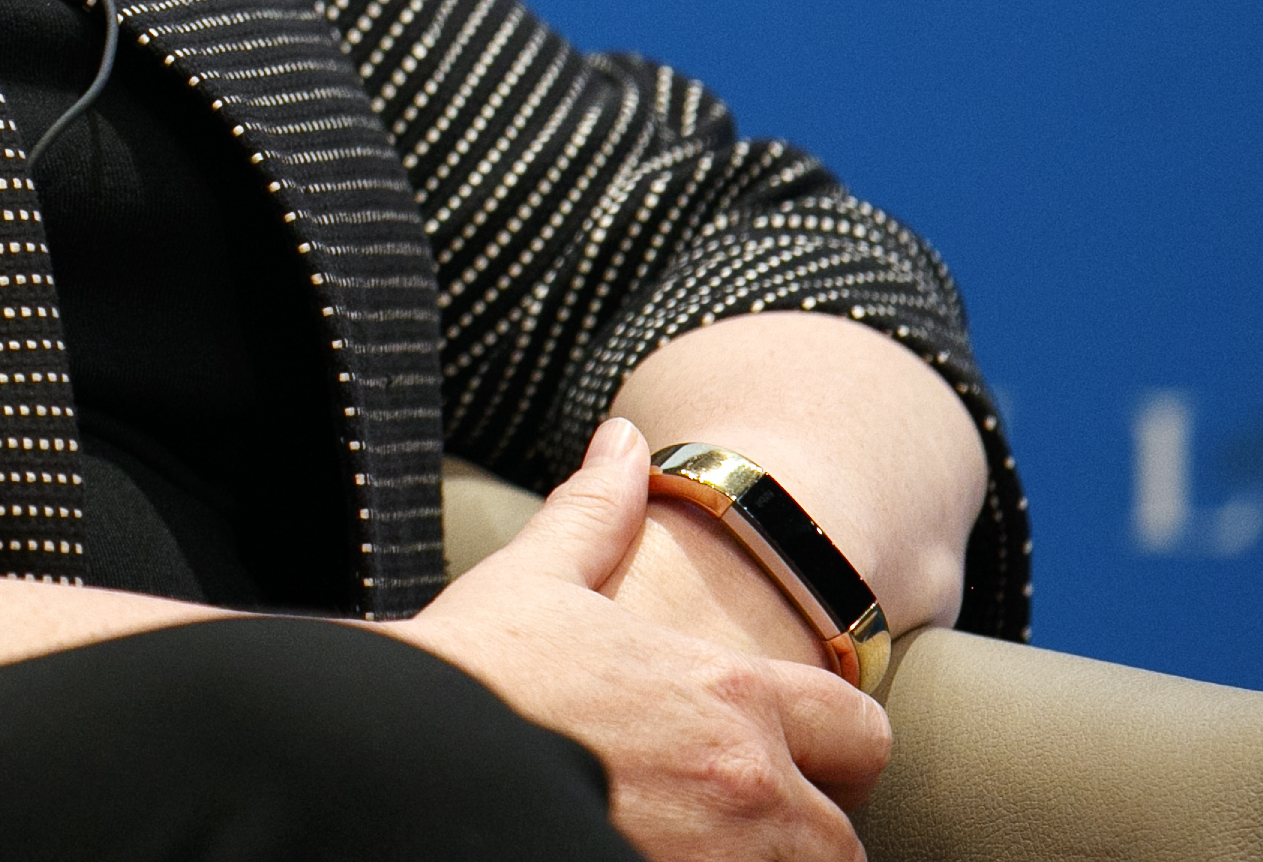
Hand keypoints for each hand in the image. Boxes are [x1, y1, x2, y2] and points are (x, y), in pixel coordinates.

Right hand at [395, 417, 890, 861]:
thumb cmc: (471, 675)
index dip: (833, 748)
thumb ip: (597, 514)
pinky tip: (655, 856)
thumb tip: (625, 441)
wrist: (403, 762)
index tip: (795, 757)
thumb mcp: (535, 581)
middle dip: (801, 832)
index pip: (859, 732)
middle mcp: (747, 784)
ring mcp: (718, 858)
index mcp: (730, 695)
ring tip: (701, 844)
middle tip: (739, 821)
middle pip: (838, 838)